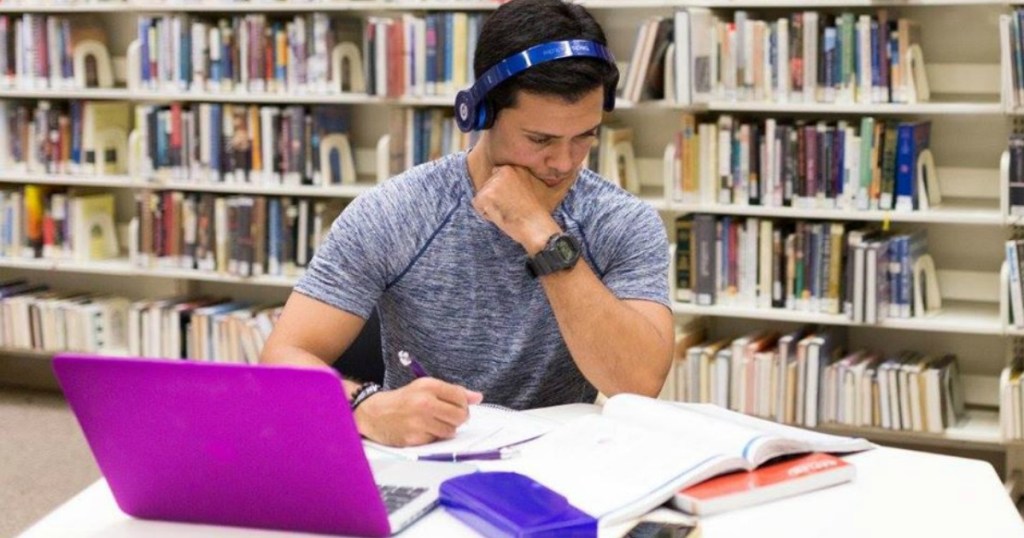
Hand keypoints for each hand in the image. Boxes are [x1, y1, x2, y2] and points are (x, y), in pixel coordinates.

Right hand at [353, 377, 483, 446]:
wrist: (374, 413)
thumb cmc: (402, 400)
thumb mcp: (425, 387)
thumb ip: (453, 392)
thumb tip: (477, 397)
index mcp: (428, 386)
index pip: (460, 396)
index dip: (463, 403)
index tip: (459, 405)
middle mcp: (424, 403)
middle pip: (460, 416)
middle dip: (459, 418)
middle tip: (449, 416)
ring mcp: (419, 422)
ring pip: (451, 430)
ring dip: (446, 429)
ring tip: (434, 422)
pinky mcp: (414, 438)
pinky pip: (436, 440)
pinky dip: (433, 437)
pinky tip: (423, 430)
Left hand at [472, 165, 560, 254]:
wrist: (536, 226)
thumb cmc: (539, 212)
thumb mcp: (536, 187)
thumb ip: (524, 179)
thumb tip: (514, 181)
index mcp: (515, 167)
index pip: (496, 177)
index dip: (503, 193)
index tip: (514, 202)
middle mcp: (504, 170)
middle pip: (488, 185)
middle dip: (495, 199)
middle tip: (511, 208)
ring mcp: (494, 182)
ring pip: (483, 195)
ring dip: (491, 206)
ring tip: (508, 212)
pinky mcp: (486, 195)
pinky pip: (477, 205)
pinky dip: (486, 214)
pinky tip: (500, 216)